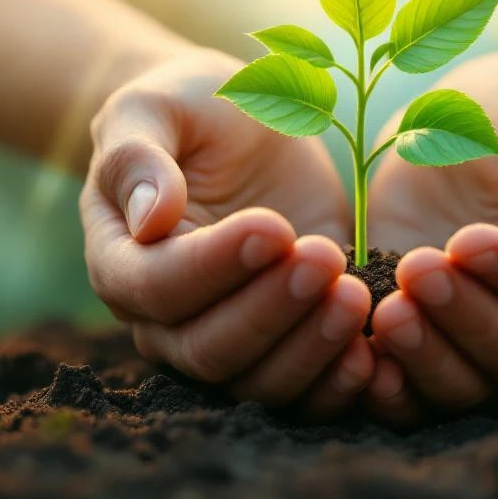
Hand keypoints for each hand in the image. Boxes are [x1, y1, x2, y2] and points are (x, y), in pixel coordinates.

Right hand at [80, 47, 374, 416]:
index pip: (157, 286)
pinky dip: (338, 383)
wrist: (236, 130)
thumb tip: (149, 219)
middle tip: (323, 259)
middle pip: (209, 349)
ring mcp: (226, 337)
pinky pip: (304, 389)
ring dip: (311, 349)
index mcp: (121, 260)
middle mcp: (165, 319)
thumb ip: (138, 160)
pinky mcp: (284, 339)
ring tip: (357, 298)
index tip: (274, 227)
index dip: (214, 267)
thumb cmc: (186, 111)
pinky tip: (376, 356)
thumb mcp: (154, 110)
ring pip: (258, 380)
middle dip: (271, 311)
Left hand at [363, 53, 497, 423]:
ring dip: (426, 358)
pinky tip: (356, 358)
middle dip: (467, 319)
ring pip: (468, 384)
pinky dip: (389, 388)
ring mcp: (483, 335)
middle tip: (418, 270)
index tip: (467, 239)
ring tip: (385, 313)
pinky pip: (414, 388)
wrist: (474, 124)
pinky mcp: (428, 336)